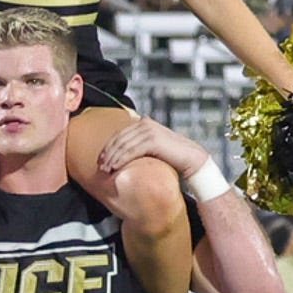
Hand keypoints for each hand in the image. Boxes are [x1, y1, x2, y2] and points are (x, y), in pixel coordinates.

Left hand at [96, 119, 211, 188]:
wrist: (191, 159)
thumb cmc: (172, 156)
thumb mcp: (152, 146)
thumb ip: (139, 144)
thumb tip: (122, 152)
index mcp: (143, 122)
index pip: (120, 134)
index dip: (108, 147)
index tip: (100, 159)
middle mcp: (145, 123)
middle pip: (119, 138)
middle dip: (108, 153)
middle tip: (100, 166)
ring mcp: (149, 130)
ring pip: (123, 145)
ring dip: (112, 158)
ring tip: (106, 169)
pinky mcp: (153, 140)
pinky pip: (132, 151)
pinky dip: (122, 159)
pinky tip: (116, 167)